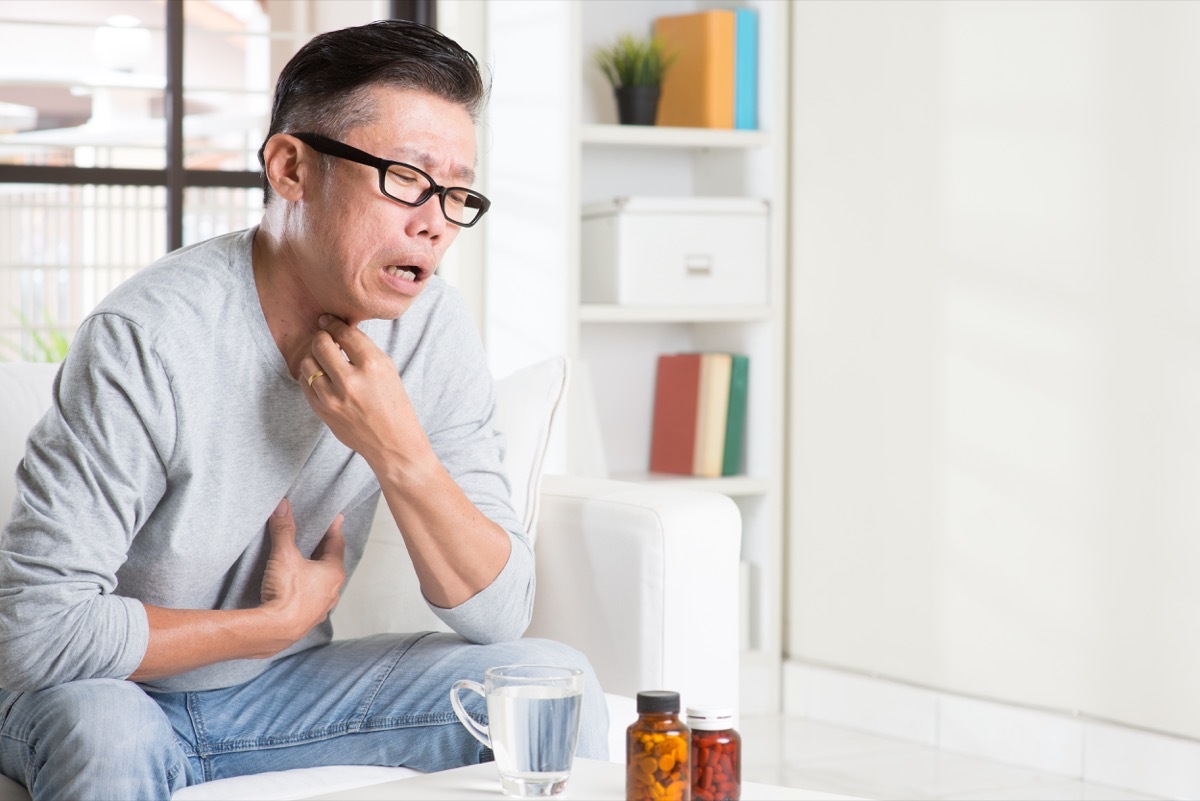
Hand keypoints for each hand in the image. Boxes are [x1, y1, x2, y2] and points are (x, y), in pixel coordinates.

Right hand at [260, 499, 345, 644]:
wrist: (275, 630)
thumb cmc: (286, 593)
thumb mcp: (284, 555)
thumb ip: (284, 530)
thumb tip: (283, 506)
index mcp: (333, 573)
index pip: (336, 544)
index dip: (334, 529)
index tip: (336, 518)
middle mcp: (333, 590)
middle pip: (331, 563)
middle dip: (325, 549)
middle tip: (320, 536)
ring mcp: (322, 607)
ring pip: (324, 583)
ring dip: (317, 571)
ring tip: (309, 561)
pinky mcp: (309, 619)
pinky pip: (313, 598)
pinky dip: (309, 589)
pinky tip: (299, 588)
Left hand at [298, 315, 428, 469]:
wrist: (393, 443)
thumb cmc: (393, 404)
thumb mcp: (388, 370)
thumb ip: (363, 350)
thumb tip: (337, 330)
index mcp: (373, 366)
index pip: (344, 333)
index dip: (333, 323)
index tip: (327, 320)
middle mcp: (351, 381)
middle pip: (321, 344)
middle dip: (322, 338)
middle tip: (325, 338)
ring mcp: (333, 398)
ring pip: (308, 363)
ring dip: (314, 358)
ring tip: (325, 360)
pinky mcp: (322, 411)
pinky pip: (305, 384)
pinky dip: (310, 376)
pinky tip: (322, 377)